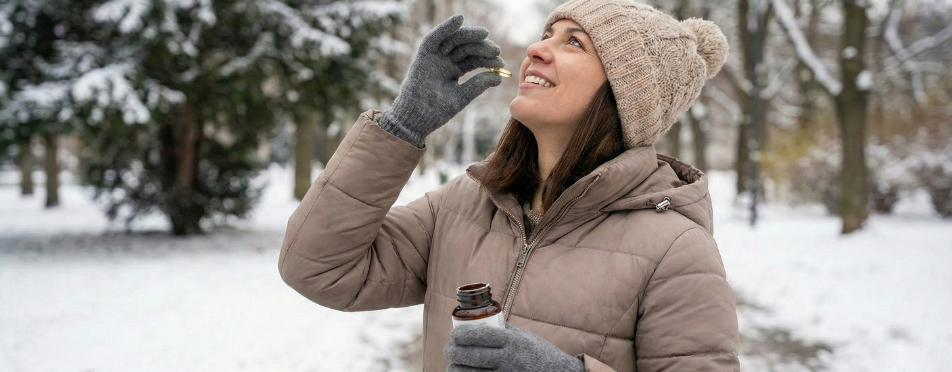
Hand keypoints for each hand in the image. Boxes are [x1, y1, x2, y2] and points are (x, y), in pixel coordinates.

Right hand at [379, 14, 504, 146]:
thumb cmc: (436, 111)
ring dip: (469, 34)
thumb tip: (499, 77)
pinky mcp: (423, 55)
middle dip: (481, 47)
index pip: (473, 60)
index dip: (487, 59)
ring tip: (484, 34)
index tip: (500, 62)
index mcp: (454, 71)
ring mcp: (434, 57)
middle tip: (496, 50)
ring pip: (453, 40)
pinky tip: (458, 20)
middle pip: (466, 48)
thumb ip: (478, 85)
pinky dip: (445, 27)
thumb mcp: (461, 96)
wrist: (415, 119)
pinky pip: (434, 37)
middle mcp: (445, 61)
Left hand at [444, 324, 584, 371]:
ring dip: (456, 369)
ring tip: (452, 364)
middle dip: (454, 352)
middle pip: (472, 355)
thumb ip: (503, 330)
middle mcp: (509, 359)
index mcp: (513, 341)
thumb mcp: (523, 337)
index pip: (481, 335)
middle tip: (448, 349)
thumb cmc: (539, 354)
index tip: (453, 334)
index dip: (462, 335)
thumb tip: (478, 322)